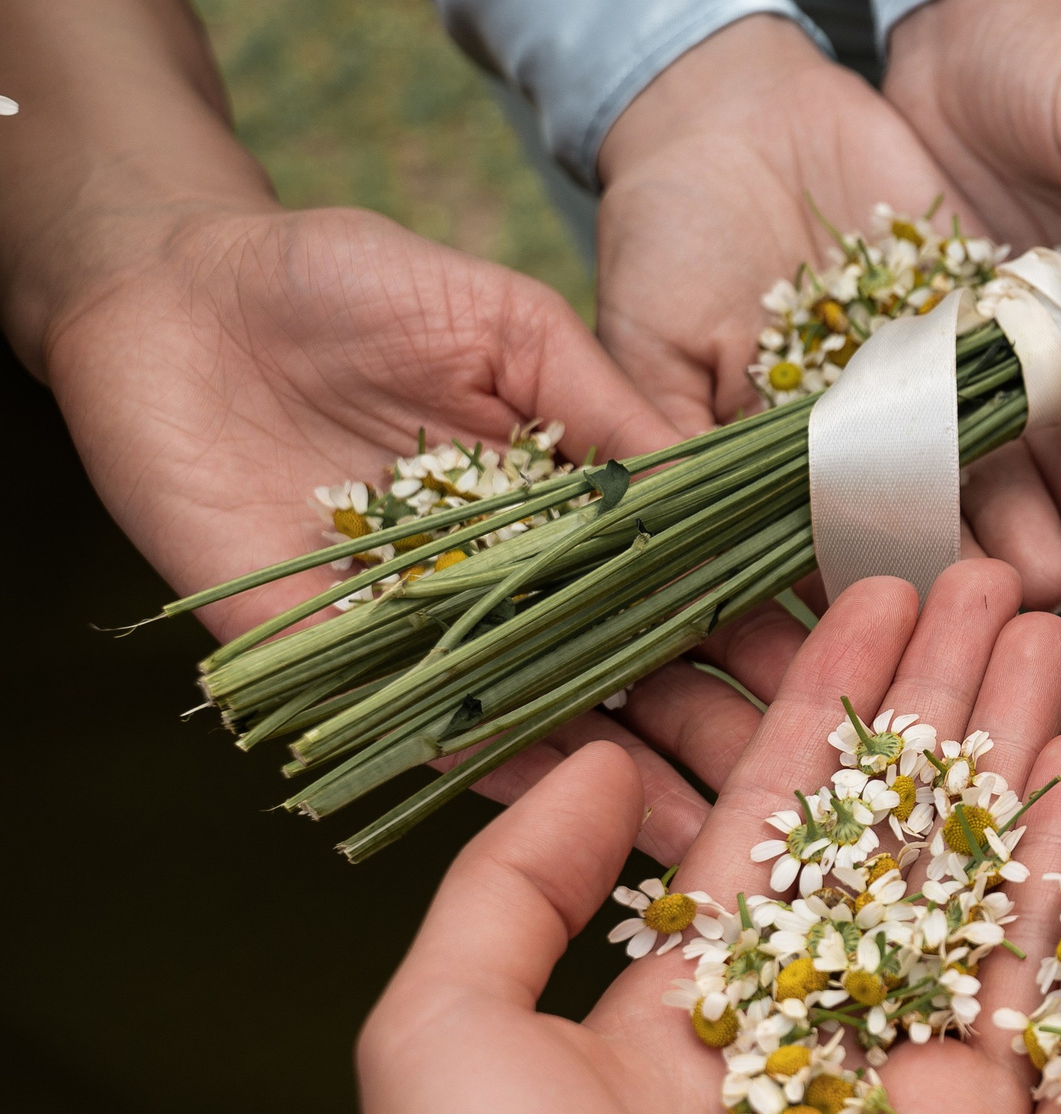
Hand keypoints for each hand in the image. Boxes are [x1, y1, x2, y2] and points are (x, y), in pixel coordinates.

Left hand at [26, 197, 757, 850]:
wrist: (167, 288)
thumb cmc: (343, 279)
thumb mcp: (507, 323)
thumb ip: (606, 407)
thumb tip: (720, 479)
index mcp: (564, 498)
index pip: (682, 578)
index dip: (758, 620)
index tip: (840, 657)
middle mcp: (508, 578)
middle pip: (634, 666)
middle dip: (718, 724)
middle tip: (803, 776)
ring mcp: (422, 627)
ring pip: (549, 718)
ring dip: (632, 778)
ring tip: (717, 834)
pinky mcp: (326, 658)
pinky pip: (423, 729)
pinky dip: (499, 771)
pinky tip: (578, 812)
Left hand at [361, 561, 1060, 1113]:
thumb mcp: (442, 1038)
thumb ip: (510, 889)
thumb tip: (581, 759)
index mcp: (685, 999)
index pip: (775, 811)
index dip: (827, 698)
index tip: (873, 591)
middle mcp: (804, 1020)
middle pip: (889, 822)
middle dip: (940, 694)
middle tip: (986, 575)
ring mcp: (901, 1070)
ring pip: (972, 874)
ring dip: (1013, 746)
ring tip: (1050, 624)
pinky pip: (1035, 969)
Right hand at [596, 13, 1060, 603]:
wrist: (728, 110)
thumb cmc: (660, 234)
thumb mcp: (646, 341)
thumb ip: (666, 433)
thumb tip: (661, 529)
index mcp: (800, 458)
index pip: (846, 537)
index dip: (881, 572)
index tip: (919, 610)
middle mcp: (883, 427)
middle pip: (943, 502)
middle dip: (986, 546)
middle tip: (1036, 586)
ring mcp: (938, 365)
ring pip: (998, 439)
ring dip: (1039, 489)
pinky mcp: (981, 298)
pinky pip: (1028, 348)